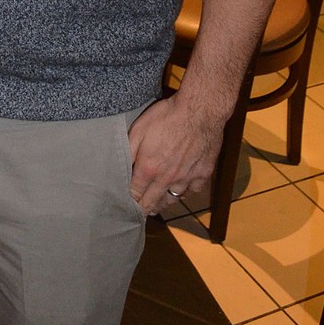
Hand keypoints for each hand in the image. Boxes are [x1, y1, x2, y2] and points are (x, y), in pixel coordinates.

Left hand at [127, 95, 224, 215]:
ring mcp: (187, 178)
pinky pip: (192, 191)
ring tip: (157, 206)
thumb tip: (120, 169)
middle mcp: (167, 179)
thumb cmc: (166, 116)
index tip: (125, 206)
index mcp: (149, 169)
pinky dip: (185, 193)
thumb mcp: (138, 129)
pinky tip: (181, 191)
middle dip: (144, 209)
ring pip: (173, 199)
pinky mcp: (203, 174)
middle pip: (153, 202)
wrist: (199, 111)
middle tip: (139, 213)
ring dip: (163, 203)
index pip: (135, 193)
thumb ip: (128, 151)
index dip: (129, 201)